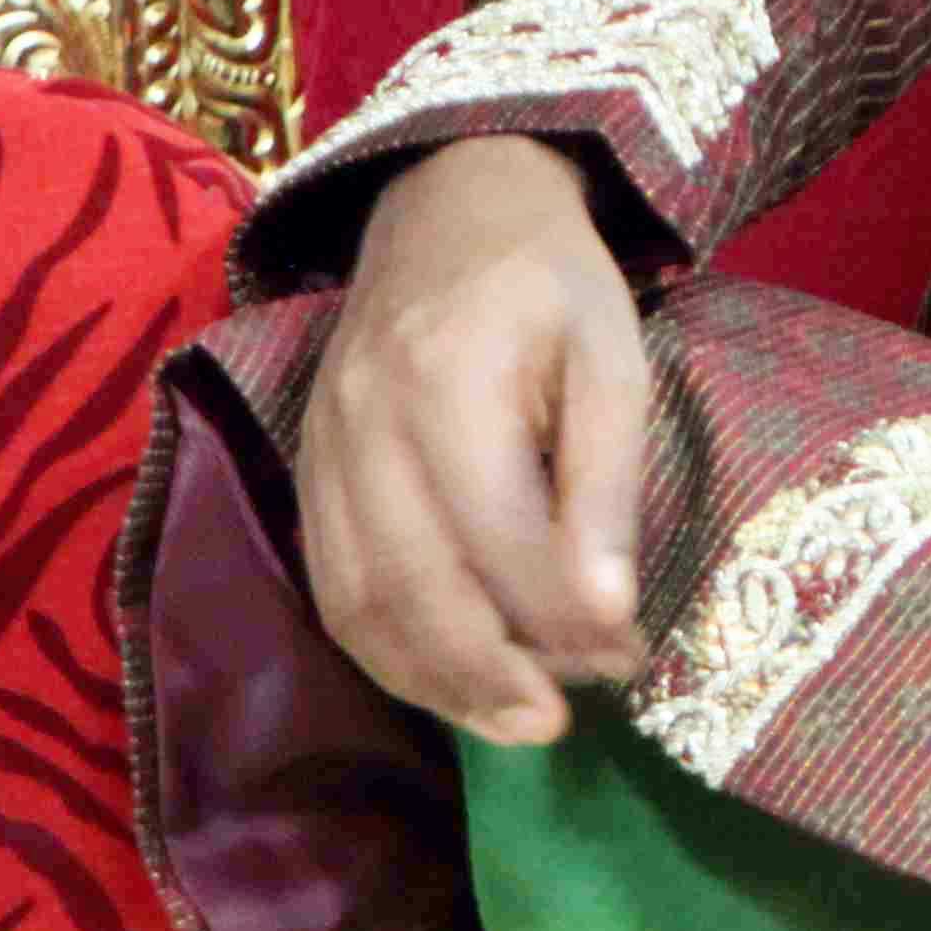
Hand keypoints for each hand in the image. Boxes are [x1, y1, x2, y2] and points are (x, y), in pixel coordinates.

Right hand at [297, 132, 652, 749]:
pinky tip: (446, 680)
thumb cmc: (550, 282)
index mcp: (448, 379)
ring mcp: (320, 449)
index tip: (625, 657)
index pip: (498, 536)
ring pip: (356, 602)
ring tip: (511, 721)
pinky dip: (384, 651)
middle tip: (558, 725)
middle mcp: (365, 422)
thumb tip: (609, 614)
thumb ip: (607, 482)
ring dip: (432, 682)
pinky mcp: (305, 469)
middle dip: (487, 675)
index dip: (561, 618)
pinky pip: (329, 584)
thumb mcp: (613, 354)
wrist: (447, 205)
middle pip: (412, 586)